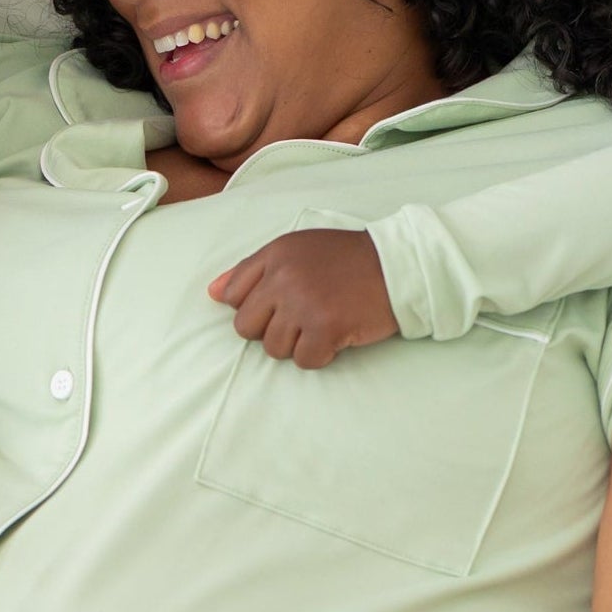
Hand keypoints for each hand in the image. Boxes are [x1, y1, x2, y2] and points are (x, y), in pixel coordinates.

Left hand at [209, 228, 398, 367]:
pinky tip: (337, 335)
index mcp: (274, 254)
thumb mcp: (297, 250)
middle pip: (246, 328)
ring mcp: (303, 304)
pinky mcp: (326, 328)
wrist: (398, 265)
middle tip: (301, 320)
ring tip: (322, 323)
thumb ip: (252, 270)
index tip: (278, 306)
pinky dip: (321, 354)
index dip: (254, 308)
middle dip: (271, 330)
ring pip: (274, 348)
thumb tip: (213, 294)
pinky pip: (304, 360)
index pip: (232, 295)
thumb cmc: (347, 259)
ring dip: (298, 344)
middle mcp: (283, 277)